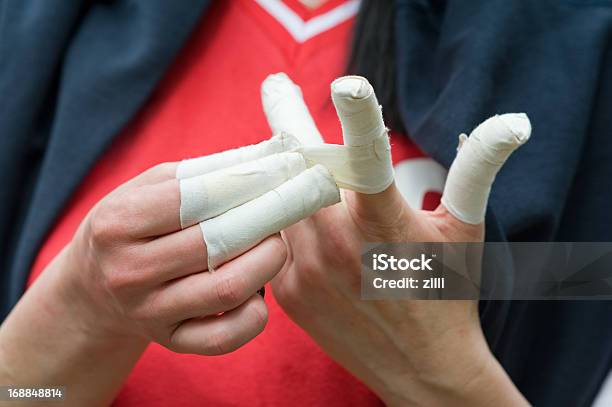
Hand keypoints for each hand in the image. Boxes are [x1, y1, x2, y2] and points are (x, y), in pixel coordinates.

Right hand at [40, 162, 283, 354]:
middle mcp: (129, 271)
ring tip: (274, 245)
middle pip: (217, 243)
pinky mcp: (171, 341)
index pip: (194, 198)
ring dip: (267, 263)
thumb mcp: (150, 187)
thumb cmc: (133, 225)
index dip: (245, 184)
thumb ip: (202, 173)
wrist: (94, 286)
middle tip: (285, 209)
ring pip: (229, 289)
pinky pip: (226, 337)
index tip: (279, 175)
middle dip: (265, 222)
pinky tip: (259, 290)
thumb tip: (265, 160)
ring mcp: (149, 312)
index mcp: (119, 222)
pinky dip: (255, 314)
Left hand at [262, 74, 529, 405]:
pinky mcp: (286, 291)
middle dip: (286, 121)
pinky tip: (293, 208)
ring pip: (279, 198)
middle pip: (300, 166)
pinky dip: (278, 212)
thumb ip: (475, 170)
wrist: (419, 369)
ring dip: (284, 170)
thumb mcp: (463, 231)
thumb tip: (512, 123)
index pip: (371, 161)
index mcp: (385, 224)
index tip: (346, 85)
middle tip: (277, 87)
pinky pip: (271, 235)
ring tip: (288, 151)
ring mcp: (304, 270)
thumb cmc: (446, 294)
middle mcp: (337, 245)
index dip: (360, 119)